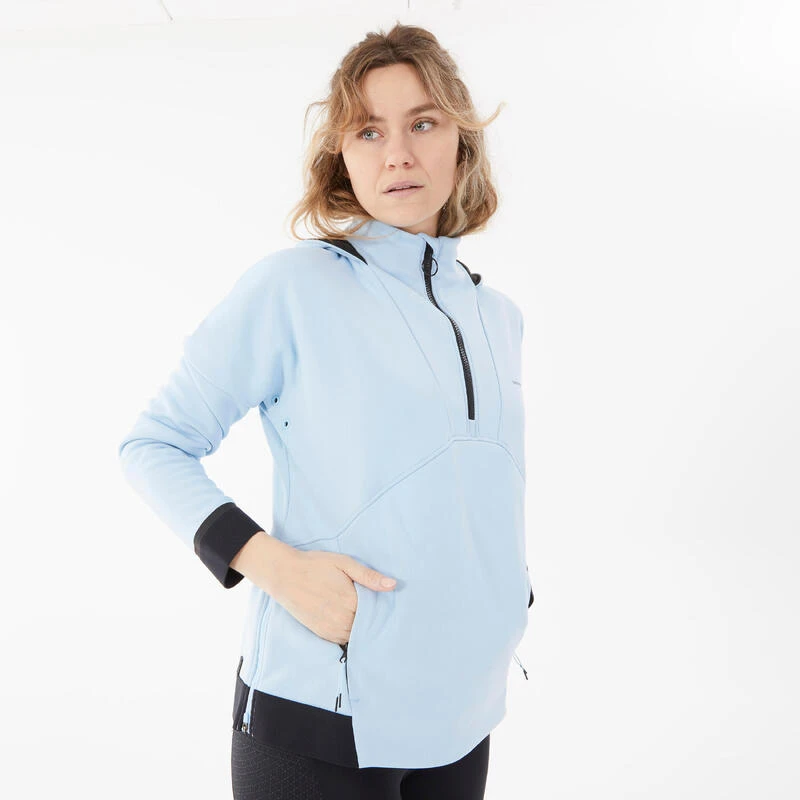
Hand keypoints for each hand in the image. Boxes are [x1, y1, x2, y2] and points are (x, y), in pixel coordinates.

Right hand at [268, 547, 396, 645]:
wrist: (284, 574)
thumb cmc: (316, 565)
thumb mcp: (344, 563)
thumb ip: (369, 576)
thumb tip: (393, 585)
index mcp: (351, 602)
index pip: (376, 612)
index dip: (381, 606)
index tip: (383, 600)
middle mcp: (342, 620)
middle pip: (367, 625)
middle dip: (372, 618)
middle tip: (372, 605)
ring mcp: (330, 629)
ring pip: (355, 635)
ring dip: (360, 626)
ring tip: (359, 611)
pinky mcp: (321, 633)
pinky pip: (342, 639)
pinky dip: (348, 632)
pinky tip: (348, 619)